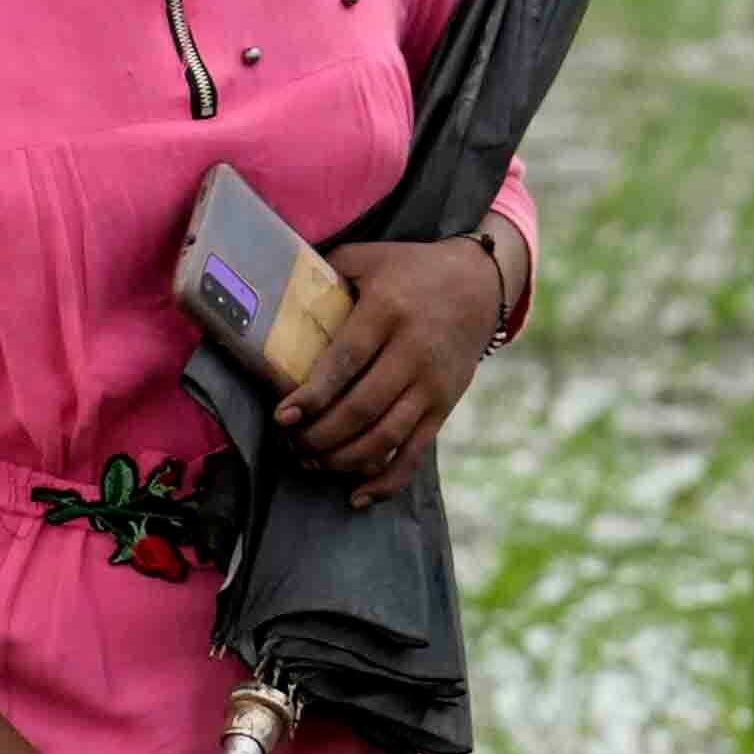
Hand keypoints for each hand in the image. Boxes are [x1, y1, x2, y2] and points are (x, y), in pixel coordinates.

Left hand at [284, 235, 514, 494]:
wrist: (479, 285)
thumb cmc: (411, 271)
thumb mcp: (370, 257)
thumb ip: (326, 271)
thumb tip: (274, 289)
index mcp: (387, 311)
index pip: (346, 361)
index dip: (313, 394)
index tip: (283, 417)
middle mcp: (412, 351)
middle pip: (362, 409)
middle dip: (320, 436)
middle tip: (291, 443)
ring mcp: (431, 384)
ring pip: (385, 438)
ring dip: (343, 460)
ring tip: (311, 461)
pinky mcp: (444, 407)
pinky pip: (415, 454)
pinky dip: (386, 481)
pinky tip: (356, 496)